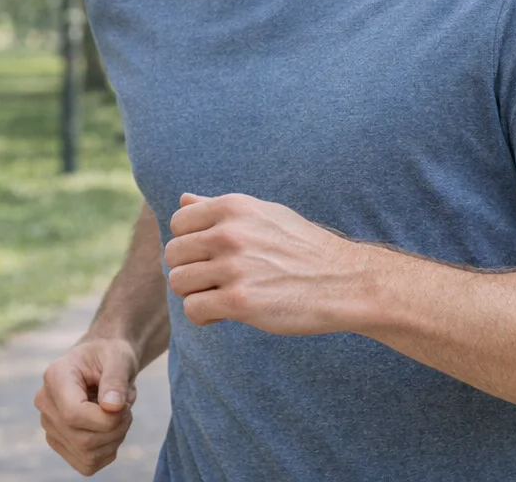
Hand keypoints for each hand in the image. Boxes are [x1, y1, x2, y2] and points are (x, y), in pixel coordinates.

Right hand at [34, 337, 138, 476]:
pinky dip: (108, 450)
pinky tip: (110, 426)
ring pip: (87, 455)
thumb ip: (116, 379)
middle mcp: (46, 404)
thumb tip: (113, 407)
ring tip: (120, 413)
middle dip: (116, 428)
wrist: (103, 361)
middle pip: (82, 439)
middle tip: (128, 406)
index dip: (105, 418)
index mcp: (55, 377)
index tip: (126, 404)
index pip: (73, 414)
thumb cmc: (110, 356)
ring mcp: (50, 427)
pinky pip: (88, 464)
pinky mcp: (60, 444)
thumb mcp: (119, 358)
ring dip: (115, 438)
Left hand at [165, 192, 363, 334]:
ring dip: (196, 293)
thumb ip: (218, 208)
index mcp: (234, 207)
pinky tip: (226, 312)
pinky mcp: (240, 301)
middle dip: (189, 269)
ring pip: (179, 283)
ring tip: (221, 295)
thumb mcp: (263, 213)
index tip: (208, 255)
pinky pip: (194, 309)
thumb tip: (183, 200)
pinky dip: (205, 315)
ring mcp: (234, 267)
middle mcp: (230, 233)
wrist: (342, 280)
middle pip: (173, 254)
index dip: (189, 242)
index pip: (178, 222)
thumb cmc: (301, 246)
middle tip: (214, 279)